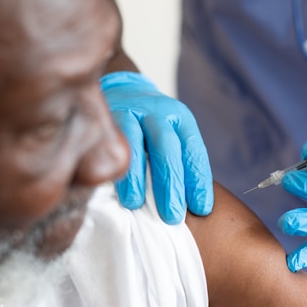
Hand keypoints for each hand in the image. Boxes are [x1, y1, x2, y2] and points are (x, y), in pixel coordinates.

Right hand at [100, 71, 213, 223]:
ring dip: (135, 177)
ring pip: (134, 145)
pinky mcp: (104, 117)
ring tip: (136, 204)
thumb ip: (179, 165)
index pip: (194, 151)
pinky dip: (110, 166)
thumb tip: (190, 210)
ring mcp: (129, 112)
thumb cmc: (151, 127)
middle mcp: (157, 112)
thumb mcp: (171, 136)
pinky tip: (109, 185)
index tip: (201, 209)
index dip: (198, 180)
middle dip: (170, 184)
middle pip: (166, 148)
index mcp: (180, 118)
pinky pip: (107, 143)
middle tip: (172, 216)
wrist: (121, 90)